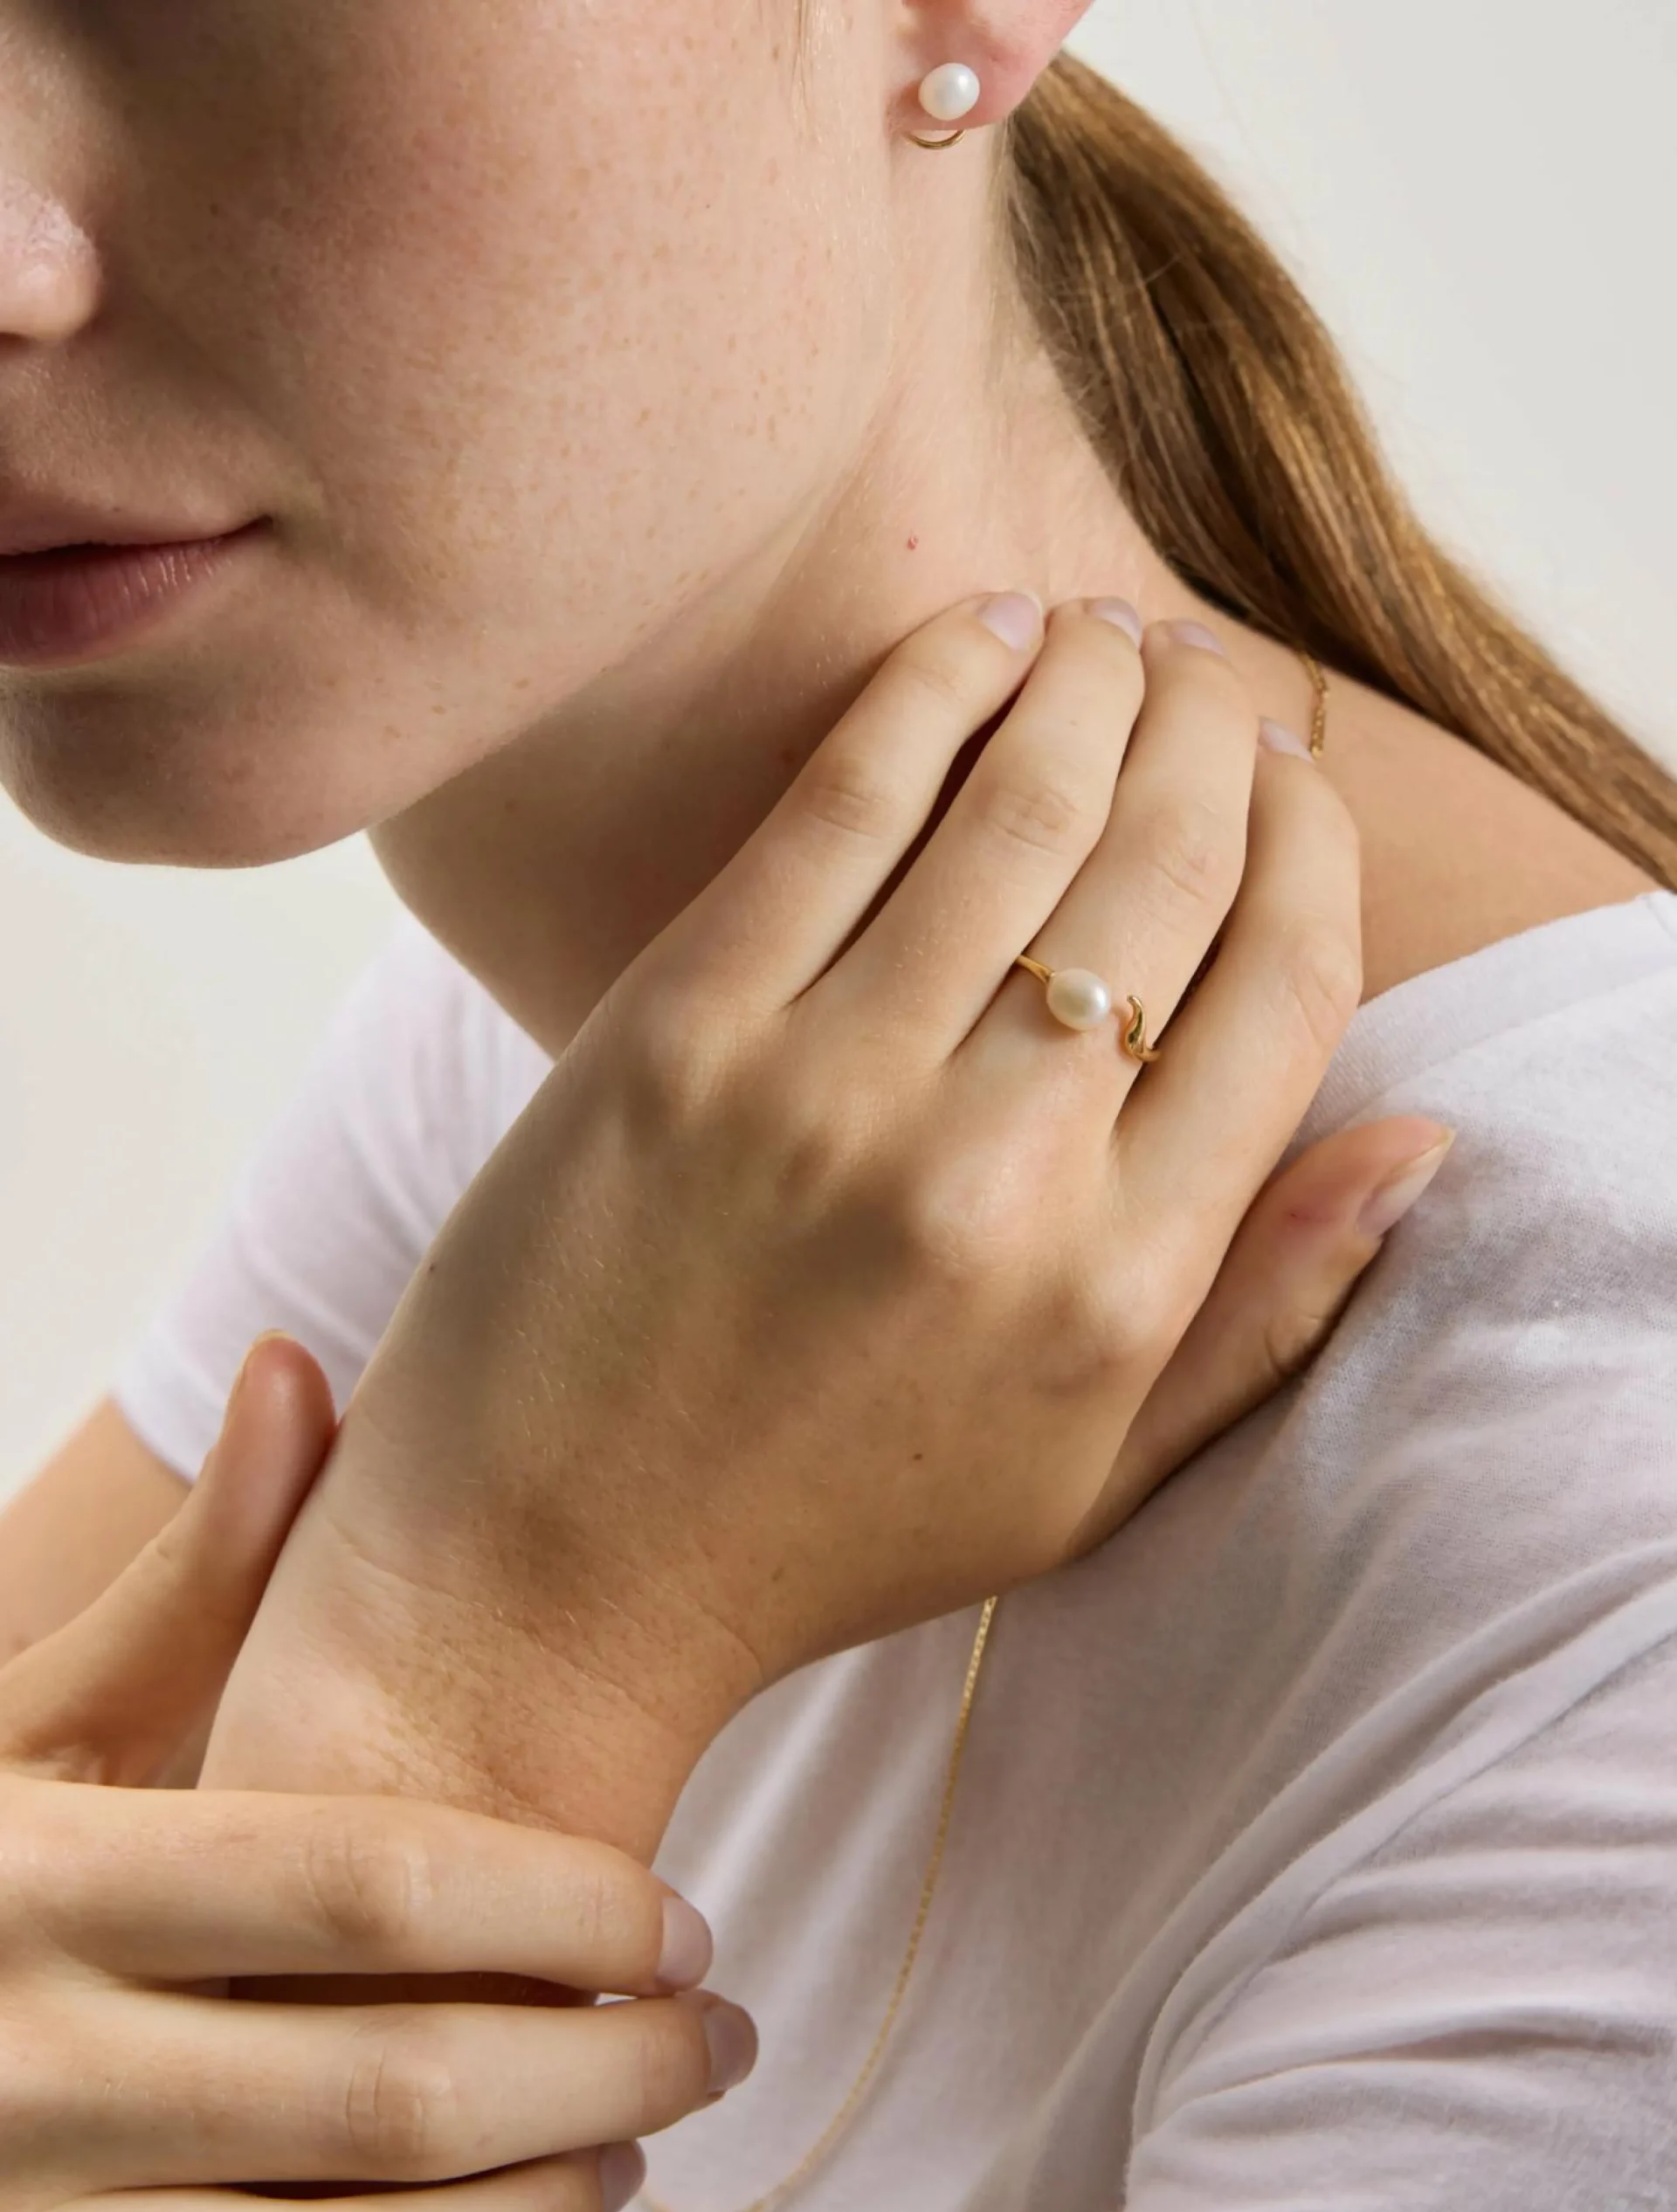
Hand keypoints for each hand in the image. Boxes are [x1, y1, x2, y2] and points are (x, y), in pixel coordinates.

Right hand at [0, 1338, 753, 2211]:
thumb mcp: (33, 1737)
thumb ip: (184, 1594)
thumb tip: (296, 1369)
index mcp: (35, 1886)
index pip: (362, 1890)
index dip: (560, 1906)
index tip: (685, 1916)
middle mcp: (23, 2078)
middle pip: (392, 2091)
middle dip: (603, 2067)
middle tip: (722, 2030)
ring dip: (546, 2205)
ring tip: (646, 2133)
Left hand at [203, 595, 1449, 1855]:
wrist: (545, 1570)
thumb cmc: (830, 1528)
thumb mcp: (1087, 1479)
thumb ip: (1265, 1314)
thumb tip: (1418, 1137)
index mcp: (1120, 1286)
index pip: (1287, 988)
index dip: (1314, 845)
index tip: (1295, 780)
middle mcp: (998, 1175)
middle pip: (1171, 869)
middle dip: (1216, 734)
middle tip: (1206, 673)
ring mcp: (832, 1089)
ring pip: (1024, 805)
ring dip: (1095, 685)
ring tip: (1111, 637)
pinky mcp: (682, 1028)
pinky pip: (844, 801)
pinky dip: (933, 689)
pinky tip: (981, 637)